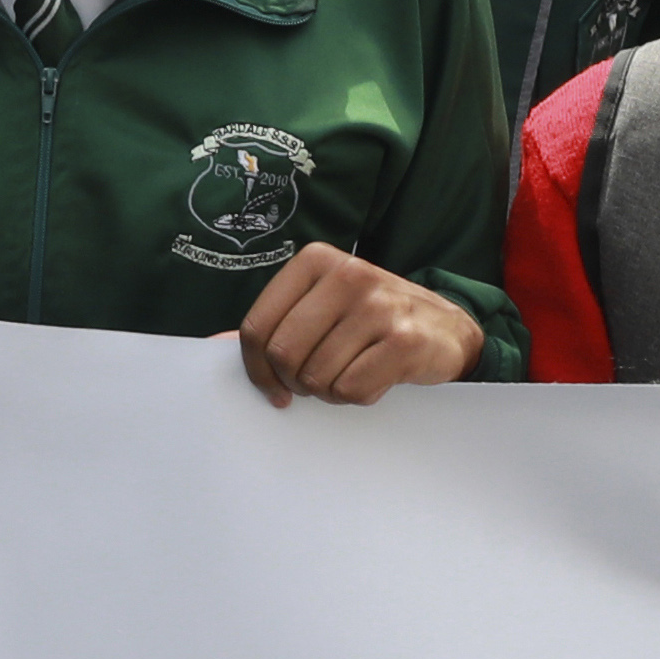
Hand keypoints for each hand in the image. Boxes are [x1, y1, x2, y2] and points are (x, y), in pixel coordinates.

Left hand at [235, 242, 481, 404]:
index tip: (274, 386)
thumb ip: (272, 324)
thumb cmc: (374, 320)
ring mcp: (378, 305)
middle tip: (320, 378)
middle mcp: (347, 274)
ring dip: (330, 391)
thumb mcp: (321, 307)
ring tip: (352, 371)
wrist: (448, 329)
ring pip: (317, 377)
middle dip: (297, 381)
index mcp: (316, 261)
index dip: (257, 370)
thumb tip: (211, 347)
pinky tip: (375, 377)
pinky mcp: (403, 339)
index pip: (257, 327)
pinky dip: (358, 397)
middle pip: (283, 355)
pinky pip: (352, 390)